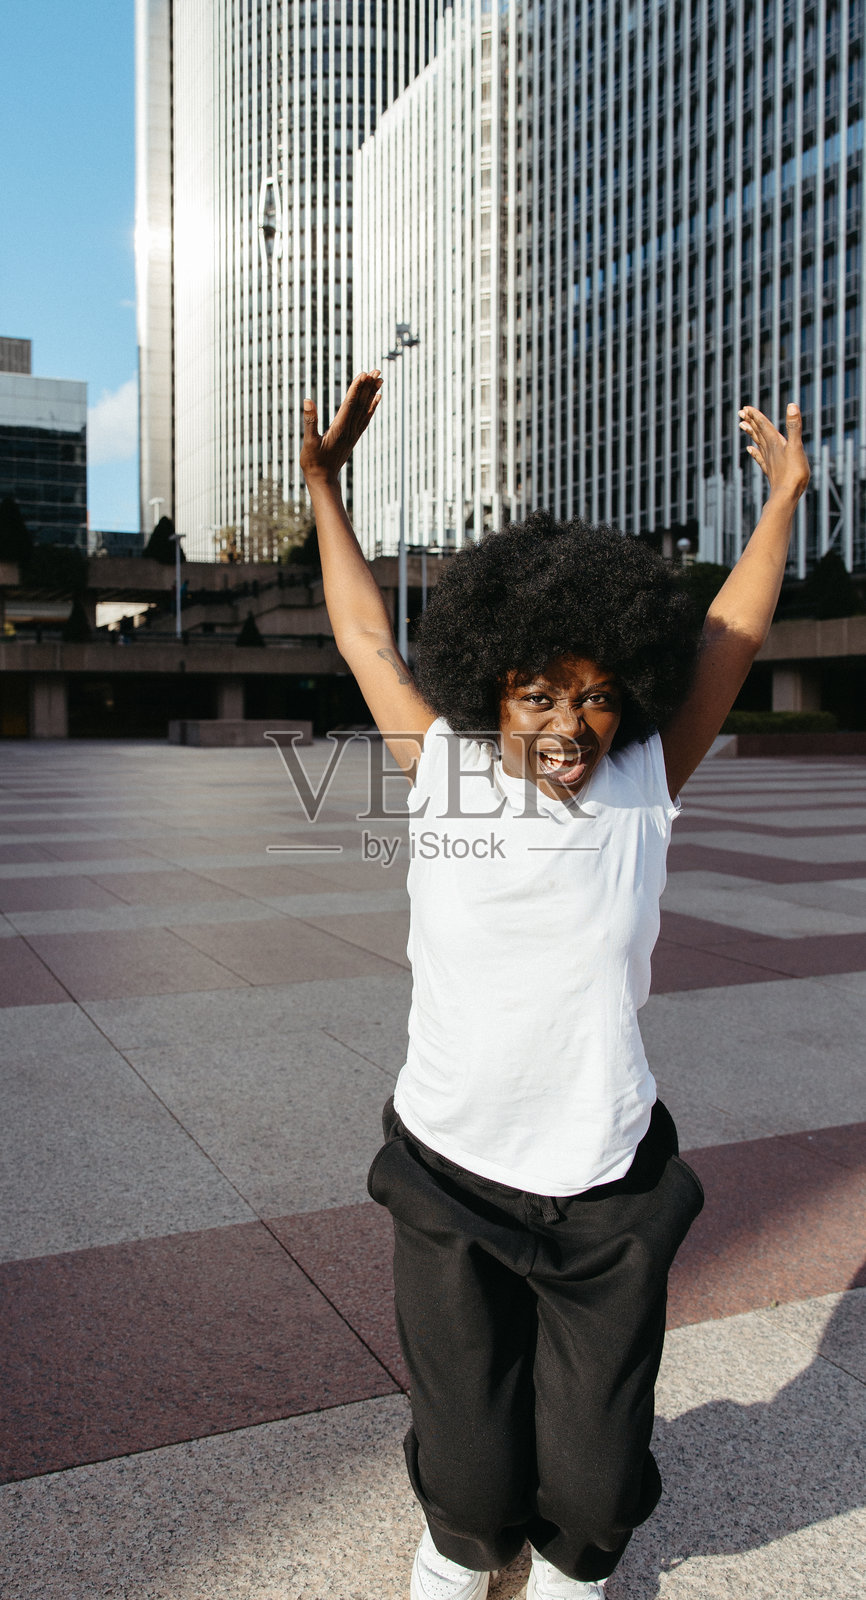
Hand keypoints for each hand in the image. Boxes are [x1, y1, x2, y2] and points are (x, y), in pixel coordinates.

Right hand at [301, 370, 382, 486]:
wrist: (323, 480)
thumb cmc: (313, 462)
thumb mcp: (308, 442)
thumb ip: (310, 421)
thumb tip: (307, 401)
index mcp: (339, 430)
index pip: (350, 405)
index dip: (357, 389)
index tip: (363, 374)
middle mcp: (350, 430)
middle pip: (361, 404)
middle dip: (368, 387)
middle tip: (376, 370)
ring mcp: (353, 434)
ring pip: (365, 410)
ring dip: (372, 393)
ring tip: (379, 379)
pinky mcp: (353, 437)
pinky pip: (365, 419)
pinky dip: (372, 407)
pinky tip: (377, 398)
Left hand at [739, 403, 810, 502]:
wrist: (786, 496)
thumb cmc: (793, 473)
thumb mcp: (796, 447)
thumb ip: (794, 426)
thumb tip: (791, 405)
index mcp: (775, 443)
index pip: (763, 425)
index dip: (755, 415)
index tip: (745, 407)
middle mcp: (770, 450)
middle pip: (758, 432)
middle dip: (751, 421)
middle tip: (741, 412)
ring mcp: (769, 461)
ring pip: (758, 443)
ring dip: (751, 433)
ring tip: (742, 425)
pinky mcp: (771, 471)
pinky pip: (760, 458)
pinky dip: (755, 452)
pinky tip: (750, 449)